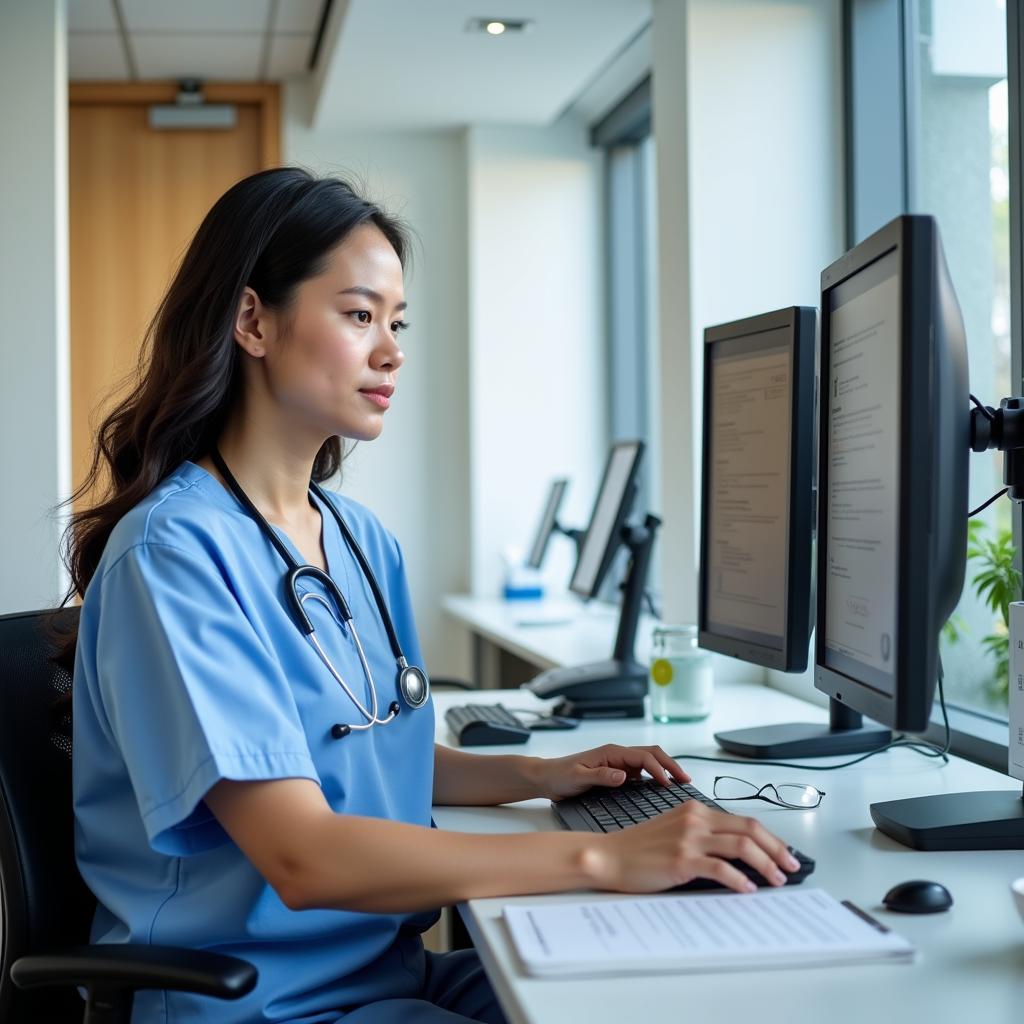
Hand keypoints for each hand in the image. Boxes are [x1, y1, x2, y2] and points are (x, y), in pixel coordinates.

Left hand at [535, 744, 690, 801]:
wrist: (547, 777)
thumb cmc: (559, 775)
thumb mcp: (577, 777)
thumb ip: (600, 776)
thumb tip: (624, 775)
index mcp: (611, 752)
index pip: (643, 758)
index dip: (658, 770)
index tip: (668, 784)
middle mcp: (617, 755)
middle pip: (651, 754)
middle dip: (670, 764)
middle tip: (686, 779)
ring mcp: (619, 763)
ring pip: (649, 761)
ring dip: (665, 769)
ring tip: (680, 782)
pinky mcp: (617, 772)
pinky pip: (641, 772)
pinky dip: (655, 776)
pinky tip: (662, 788)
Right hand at [590, 801, 801, 893]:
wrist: (609, 856)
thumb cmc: (639, 848)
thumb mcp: (674, 830)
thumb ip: (702, 834)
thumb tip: (737, 854)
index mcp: (695, 809)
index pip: (744, 820)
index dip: (770, 838)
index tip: (784, 853)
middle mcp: (695, 819)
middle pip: (750, 830)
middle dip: (777, 849)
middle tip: (791, 867)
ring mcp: (689, 838)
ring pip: (741, 846)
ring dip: (766, 865)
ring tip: (776, 880)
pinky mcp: (682, 859)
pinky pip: (721, 868)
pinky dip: (740, 880)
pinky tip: (747, 889)